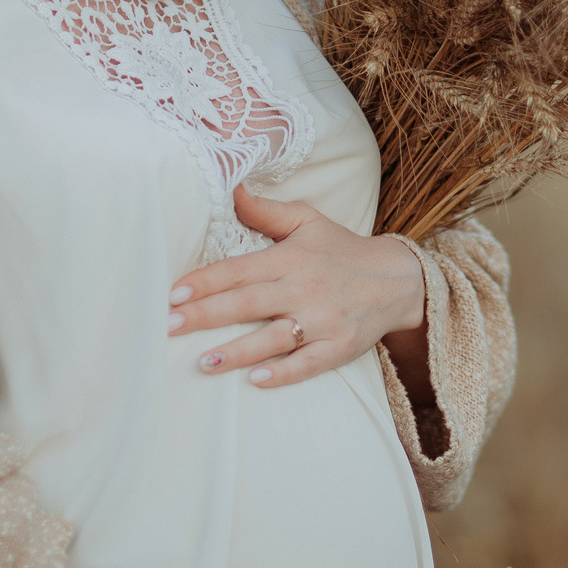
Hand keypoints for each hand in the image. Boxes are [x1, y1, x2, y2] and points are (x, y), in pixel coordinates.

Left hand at [167, 186, 424, 387]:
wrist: (398, 279)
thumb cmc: (342, 250)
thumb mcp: (308, 221)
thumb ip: (266, 210)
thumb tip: (231, 187)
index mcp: (291, 258)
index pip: (239, 269)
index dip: (206, 281)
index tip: (174, 292)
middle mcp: (304, 288)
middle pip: (248, 303)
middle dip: (206, 315)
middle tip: (168, 326)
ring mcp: (323, 320)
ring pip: (274, 338)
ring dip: (238, 351)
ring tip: (203, 362)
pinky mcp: (340, 346)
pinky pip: (310, 363)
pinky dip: (285, 372)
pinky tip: (257, 381)